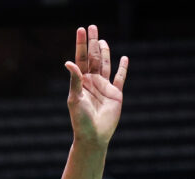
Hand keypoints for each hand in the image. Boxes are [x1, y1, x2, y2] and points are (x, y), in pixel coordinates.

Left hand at [64, 25, 128, 146]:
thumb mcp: (75, 99)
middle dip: (92, 42)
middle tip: (92, 26)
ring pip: (105, 65)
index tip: (81, 29)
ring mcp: (104, 87)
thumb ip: (75, 80)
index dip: (81, 44)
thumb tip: (69, 62)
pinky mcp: (116, 94)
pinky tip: (124, 58)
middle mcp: (92, 82)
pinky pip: (120, 78)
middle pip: (93, 58)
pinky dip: (123, 68)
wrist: (93, 136)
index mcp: (81, 82)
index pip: (80, 58)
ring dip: (104, 52)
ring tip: (102, 40)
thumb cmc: (80, 120)